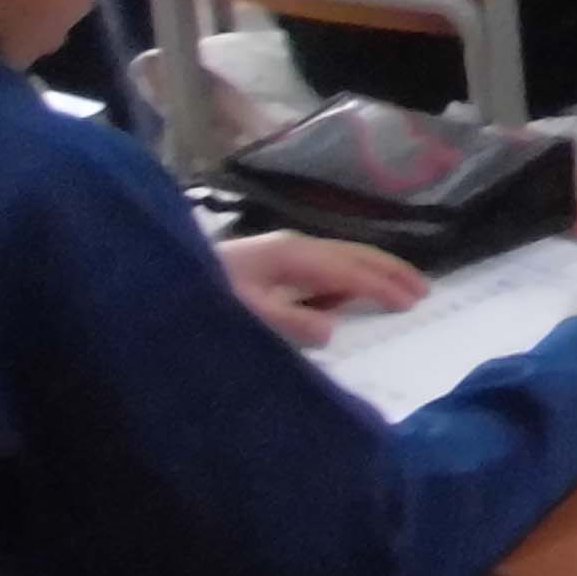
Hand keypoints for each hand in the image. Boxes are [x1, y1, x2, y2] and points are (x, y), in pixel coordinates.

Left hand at [220, 233, 428, 349]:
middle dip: (390, 271)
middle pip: (353, 255)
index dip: (383, 286)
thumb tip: (333, 328)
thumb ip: (289, 321)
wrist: (153, 281)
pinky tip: (347, 297)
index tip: (414, 302)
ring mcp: (282, 252)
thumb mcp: (244, 314)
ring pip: (340, 258)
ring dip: (372, 272)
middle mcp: (293, 247)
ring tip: (398, 289)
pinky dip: (347, 278)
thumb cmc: (201, 296)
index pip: (350, 271)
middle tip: (423, 290)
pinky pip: (322, 268)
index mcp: (293, 255)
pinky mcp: (270, 262)